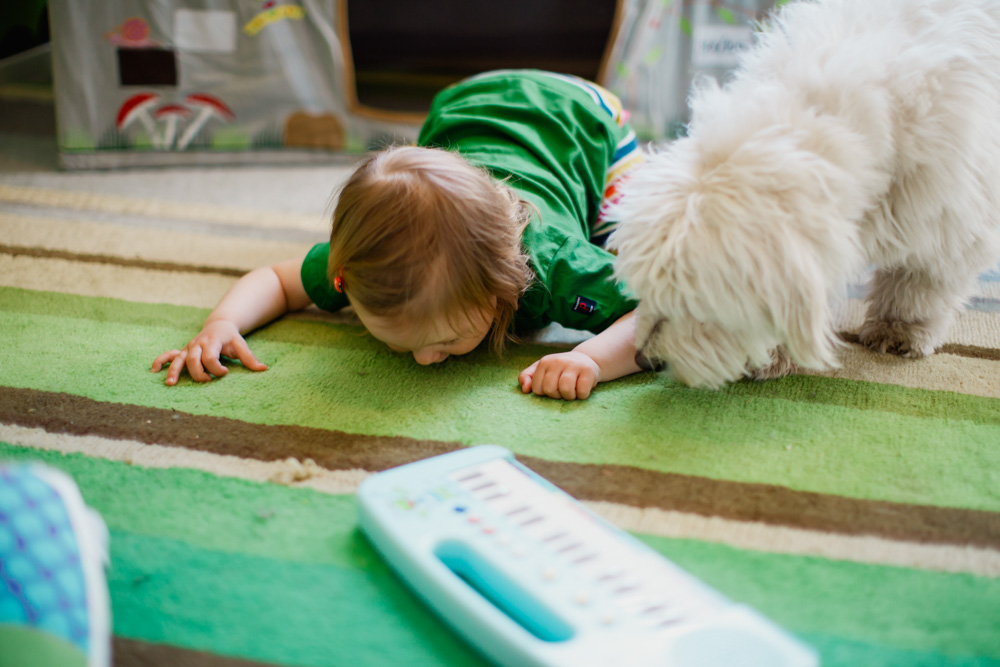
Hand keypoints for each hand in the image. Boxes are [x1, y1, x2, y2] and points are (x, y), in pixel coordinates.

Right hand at [151, 320, 266, 385]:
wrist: (220, 324)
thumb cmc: (231, 338)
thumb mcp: (241, 345)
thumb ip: (250, 358)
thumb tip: (264, 369)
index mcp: (212, 342)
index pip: (210, 358)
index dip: (217, 369)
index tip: (226, 373)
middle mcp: (198, 344)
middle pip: (193, 360)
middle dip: (199, 373)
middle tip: (208, 381)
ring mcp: (189, 348)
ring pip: (178, 359)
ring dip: (174, 371)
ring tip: (171, 384)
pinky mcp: (184, 351)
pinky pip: (169, 355)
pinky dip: (161, 361)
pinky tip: (154, 371)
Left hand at [518, 351, 600, 399]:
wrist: (586, 359)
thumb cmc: (560, 369)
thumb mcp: (542, 370)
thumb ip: (527, 377)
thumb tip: (525, 390)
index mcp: (544, 362)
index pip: (536, 389)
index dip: (545, 393)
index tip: (553, 387)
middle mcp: (558, 361)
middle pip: (550, 390)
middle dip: (557, 395)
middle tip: (563, 390)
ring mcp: (573, 365)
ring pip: (565, 390)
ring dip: (569, 396)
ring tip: (572, 391)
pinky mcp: (588, 370)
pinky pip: (581, 392)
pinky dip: (582, 395)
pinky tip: (582, 388)